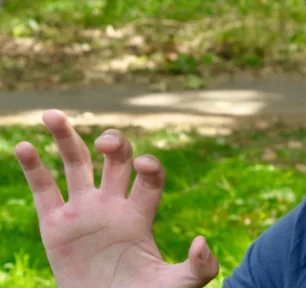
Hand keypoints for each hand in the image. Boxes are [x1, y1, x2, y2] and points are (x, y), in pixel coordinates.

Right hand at [14, 110, 218, 287]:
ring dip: (66, 138)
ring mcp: (83, 212)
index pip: (149, 177)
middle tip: (107, 142)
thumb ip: (198, 268)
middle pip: (116, 159)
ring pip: (77, 164)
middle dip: (115, 143)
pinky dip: (33, 167)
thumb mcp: (177, 286)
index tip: (144, 164)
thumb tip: (200, 242)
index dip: (149, 166)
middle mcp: (113, 204)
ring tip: (52, 114)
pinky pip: (44, 189)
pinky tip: (24, 146)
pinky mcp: (55, 226)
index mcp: (141, 213)